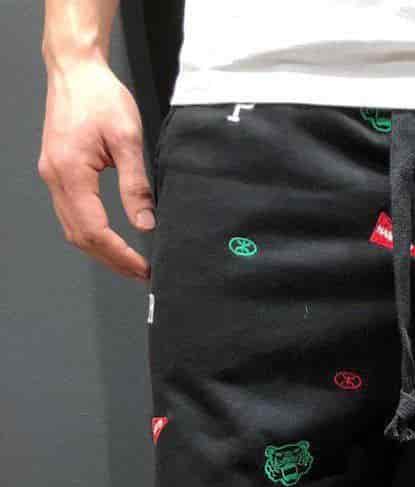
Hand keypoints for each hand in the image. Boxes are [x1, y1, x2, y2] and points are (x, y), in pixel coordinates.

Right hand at [38, 56, 154, 279]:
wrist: (76, 70)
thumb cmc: (99, 95)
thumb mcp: (128, 139)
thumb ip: (136, 185)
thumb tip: (145, 223)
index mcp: (71, 172)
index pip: (94, 230)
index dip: (119, 254)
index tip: (141, 267)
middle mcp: (55, 178)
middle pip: (80, 236)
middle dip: (110, 259)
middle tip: (139, 272)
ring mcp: (53, 176)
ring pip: (72, 228)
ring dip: (100, 249)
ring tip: (129, 261)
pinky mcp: (58, 172)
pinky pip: (71, 213)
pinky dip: (91, 232)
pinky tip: (110, 239)